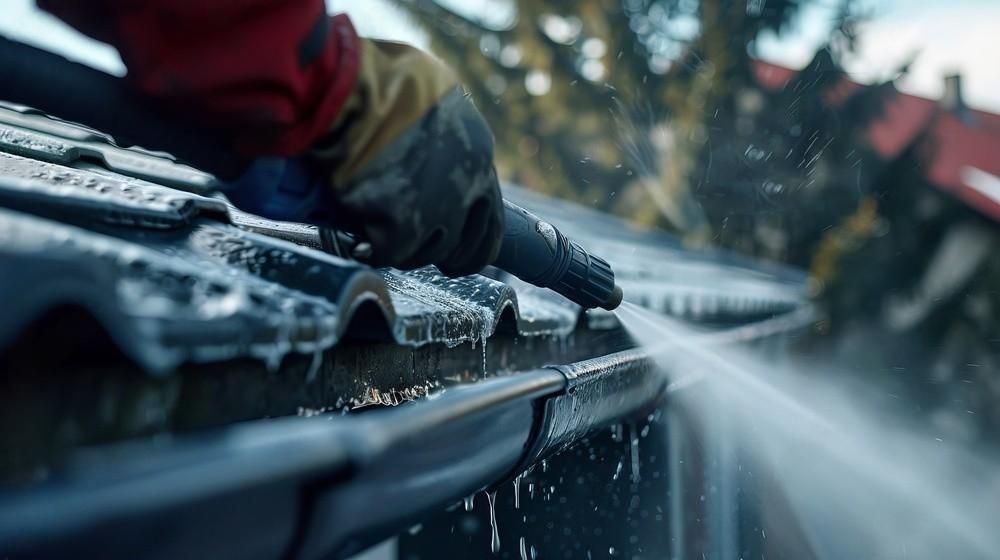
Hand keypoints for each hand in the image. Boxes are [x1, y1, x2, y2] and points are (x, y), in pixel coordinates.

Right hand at [313, 39, 503, 276]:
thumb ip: (446, 132)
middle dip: (441, 255)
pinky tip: (359, 233)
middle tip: (416, 251)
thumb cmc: (388, 79)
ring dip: (403, 248)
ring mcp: (436, 211)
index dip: (472, 243)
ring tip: (378, 230)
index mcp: (479, 157)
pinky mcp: (400, 228)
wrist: (357, 93)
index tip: (456, 254)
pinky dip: (372, 247)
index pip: (490, 221)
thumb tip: (434, 143)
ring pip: (424, 251)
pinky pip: (388, 252)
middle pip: (462, 246)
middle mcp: (466, 189)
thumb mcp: (439, 98)